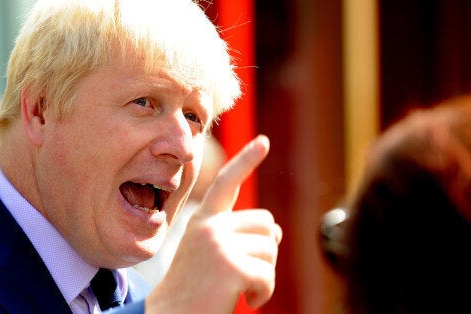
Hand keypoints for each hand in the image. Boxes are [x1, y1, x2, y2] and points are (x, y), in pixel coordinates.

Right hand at [146, 135, 281, 313]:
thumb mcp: (210, 257)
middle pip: (266, 224)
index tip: (263, 140)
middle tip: (244, 274)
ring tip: (240, 289)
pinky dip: (263, 294)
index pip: (226, 183)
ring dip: (264, 276)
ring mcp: (218, 244)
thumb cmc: (192, 292)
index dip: (245, 161)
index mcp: (202, 221)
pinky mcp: (229, 266)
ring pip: (271, 250)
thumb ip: (235, 237)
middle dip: (264, 252)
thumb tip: (277, 231)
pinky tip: (245, 300)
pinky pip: (268, 276)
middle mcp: (208, 226)